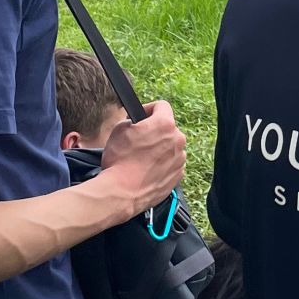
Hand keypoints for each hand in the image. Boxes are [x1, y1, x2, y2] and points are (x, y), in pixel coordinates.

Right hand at [96, 101, 187, 215]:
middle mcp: (177, 140)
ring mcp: (179, 159)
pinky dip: (162, 165)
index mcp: (164, 124)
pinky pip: (171, 164)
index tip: (141, 116)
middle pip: (168, 128)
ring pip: (170, 147)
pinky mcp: (178, 175)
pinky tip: (147, 170)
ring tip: (142, 158)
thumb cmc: (119, 161)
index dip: (148, 109)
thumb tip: (135, 123)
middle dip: (154, 131)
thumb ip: (132, 121)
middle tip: (139, 140)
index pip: (162, 106)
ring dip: (159, 149)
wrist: (122, 192)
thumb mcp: (119, 130)